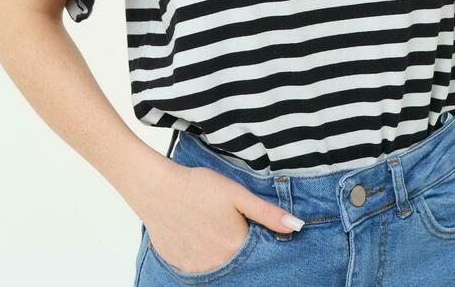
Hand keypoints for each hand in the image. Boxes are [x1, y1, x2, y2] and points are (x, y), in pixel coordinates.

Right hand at [141, 162, 304, 274]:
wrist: (157, 188)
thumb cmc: (199, 187)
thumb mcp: (238, 194)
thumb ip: (268, 214)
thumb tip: (296, 227)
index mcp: (235, 247)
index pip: (257, 253)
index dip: (255, 239)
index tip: (247, 226)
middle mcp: (217, 264)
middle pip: (237, 261)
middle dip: (236, 246)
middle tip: (224, 224)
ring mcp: (197, 268)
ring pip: (218, 265)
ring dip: (219, 252)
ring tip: (209, 227)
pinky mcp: (180, 266)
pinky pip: (199, 267)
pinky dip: (202, 255)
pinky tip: (196, 235)